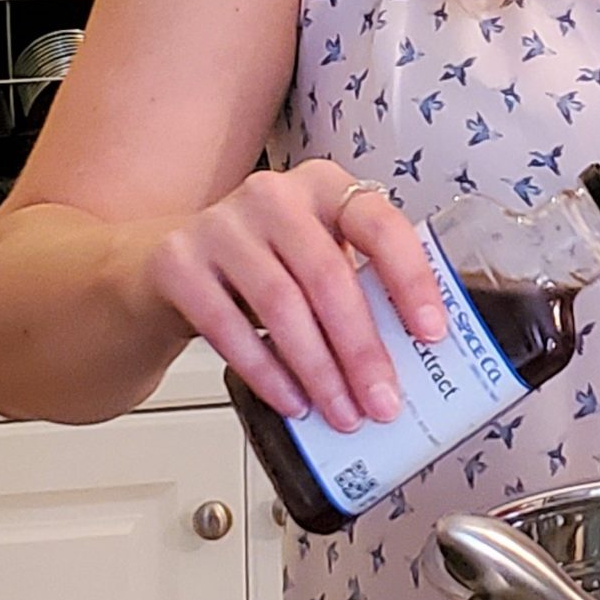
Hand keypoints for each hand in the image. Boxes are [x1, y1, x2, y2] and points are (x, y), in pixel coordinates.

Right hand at [133, 162, 447, 432]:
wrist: (167, 268)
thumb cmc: (262, 268)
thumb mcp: (315, 259)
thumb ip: (358, 288)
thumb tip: (412, 359)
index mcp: (324, 188)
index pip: (380, 224)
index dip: (410, 280)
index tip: (432, 332)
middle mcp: (273, 195)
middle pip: (328, 275)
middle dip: (361, 350)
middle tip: (381, 401)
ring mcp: (221, 225)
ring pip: (281, 305)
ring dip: (318, 370)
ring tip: (341, 412)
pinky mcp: (178, 263)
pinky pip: (228, 327)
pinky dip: (266, 373)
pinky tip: (292, 401)